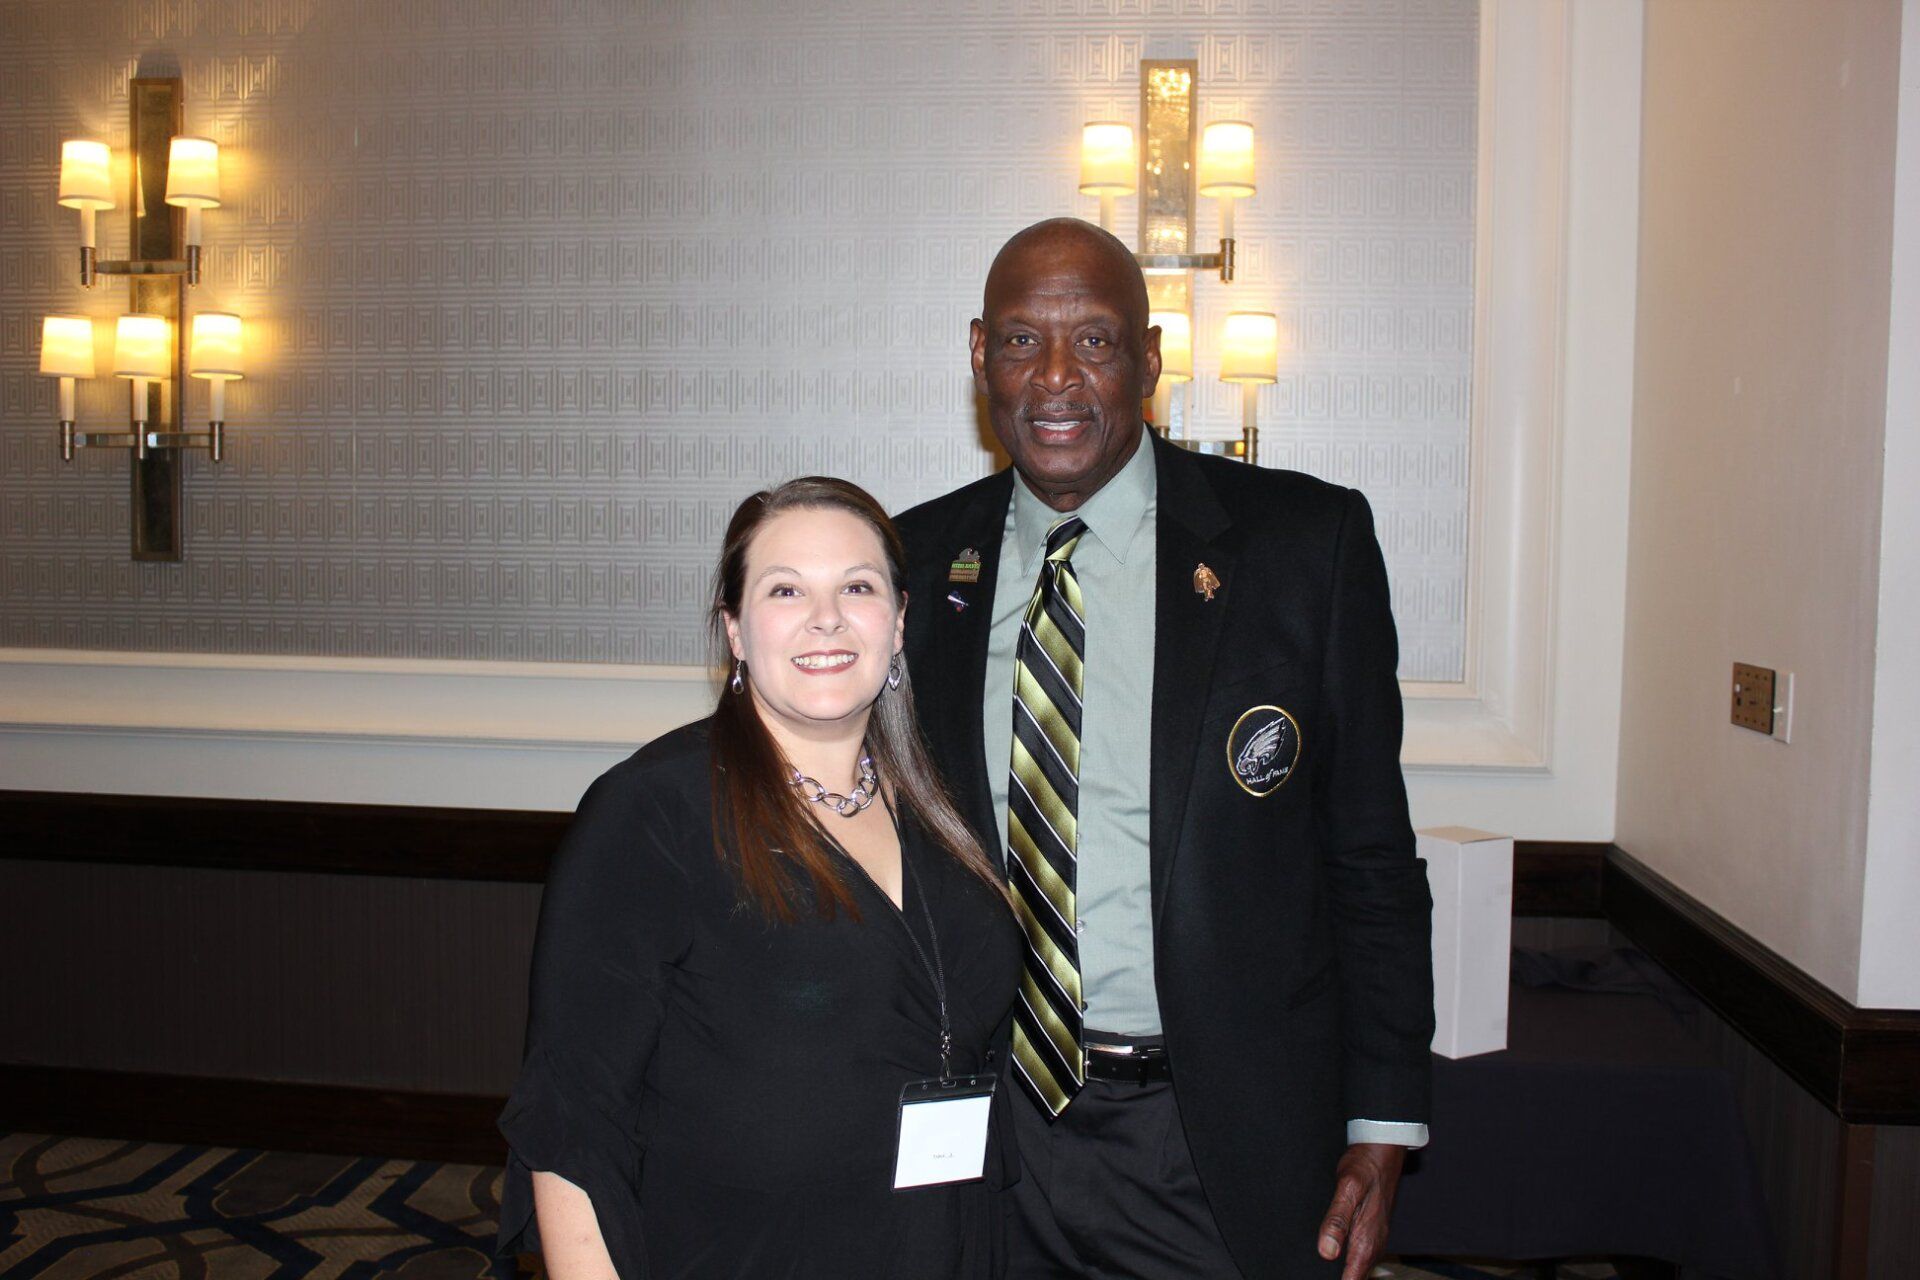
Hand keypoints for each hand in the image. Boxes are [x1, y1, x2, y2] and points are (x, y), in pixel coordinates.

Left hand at [1316, 1142, 1405, 1279]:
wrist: (1382, 1151)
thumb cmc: (1365, 1167)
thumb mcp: (1347, 1188)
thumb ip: (1336, 1220)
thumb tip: (1326, 1252)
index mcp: (1366, 1242)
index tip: (1313, 1277)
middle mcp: (1373, 1246)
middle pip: (1354, 1278)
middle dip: (1334, 1277)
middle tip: (1311, 1271)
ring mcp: (1374, 1240)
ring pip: (1357, 1268)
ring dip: (1340, 1271)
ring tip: (1316, 1267)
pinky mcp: (1371, 1233)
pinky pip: (1358, 1256)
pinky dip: (1345, 1260)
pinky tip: (1330, 1253)